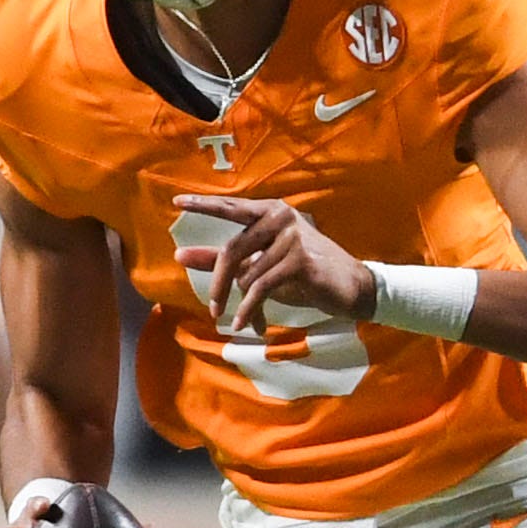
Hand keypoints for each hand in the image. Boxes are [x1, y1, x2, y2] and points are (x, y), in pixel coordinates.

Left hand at [176, 194, 372, 336]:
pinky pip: (261, 288)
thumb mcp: (260, 263)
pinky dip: (250, 309)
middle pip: (232, 250)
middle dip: (219, 285)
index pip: (231, 208)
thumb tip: (179, 255)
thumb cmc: (304, 273)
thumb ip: (220, 258)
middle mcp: (280, 218)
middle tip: (213, 310)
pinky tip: (245, 324)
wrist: (349, 288)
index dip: (203, 205)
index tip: (177, 202)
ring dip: (245, 304)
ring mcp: (291, 237)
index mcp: (270, 212)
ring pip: (248, 275)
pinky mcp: (299, 260)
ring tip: (249, 319)